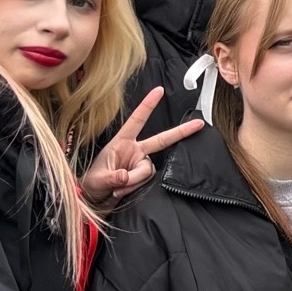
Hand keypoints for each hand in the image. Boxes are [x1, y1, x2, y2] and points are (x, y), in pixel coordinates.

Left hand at [82, 88, 202, 208]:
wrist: (94, 200)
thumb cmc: (92, 184)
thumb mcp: (97, 180)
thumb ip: (112, 177)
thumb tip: (125, 176)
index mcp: (122, 142)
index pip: (136, 120)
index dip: (147, 105)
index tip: (159, 90)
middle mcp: (135, 150)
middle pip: (161, 140)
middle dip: (180, 132)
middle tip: (199, 124)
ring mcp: (140, 163)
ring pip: (148, 170)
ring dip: (133, 181)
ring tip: (117, 189)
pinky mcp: (143, 177)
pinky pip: (147, 180)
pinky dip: (135, 188)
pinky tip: (122, 192)